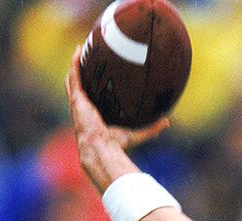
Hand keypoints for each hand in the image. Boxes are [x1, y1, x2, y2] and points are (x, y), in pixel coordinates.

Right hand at [64, 46, 167, 190]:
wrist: (100, 148)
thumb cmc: (115, 145)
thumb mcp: (137, 134)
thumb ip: (151, 129)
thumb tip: (167, 122)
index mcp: (94, 114)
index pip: (93, 97)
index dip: (93, 87)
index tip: (100, 76)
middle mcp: (84, 107)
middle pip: (80, 86)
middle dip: (81, 72)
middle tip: (87, 58)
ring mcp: (79, 102)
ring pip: (74, 79)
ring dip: (76, 64)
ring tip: (81, 50)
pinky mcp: (77, 99)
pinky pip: (74, 77)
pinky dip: (75, 64)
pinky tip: (79, 52)